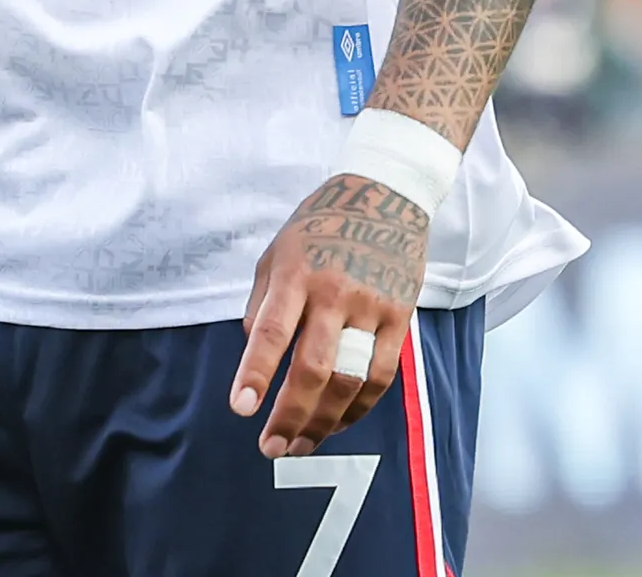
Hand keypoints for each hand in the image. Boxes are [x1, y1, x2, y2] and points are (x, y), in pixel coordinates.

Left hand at [228, 174, 427, 457]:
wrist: (384, 195)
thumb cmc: (318, 225)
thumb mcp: (276, 251)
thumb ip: (261, 301)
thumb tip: (253, 353)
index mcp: (295, 272)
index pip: (271, 330)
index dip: (255, 372)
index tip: (242, 409)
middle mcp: (333, 291)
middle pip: (313, 368)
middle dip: (289, 415)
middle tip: (270, 447)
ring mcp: (370, 306)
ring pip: (349, 382)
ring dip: (324, 422)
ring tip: (301, 445)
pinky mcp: (399, 318)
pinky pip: (380, 377)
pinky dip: (358, 408)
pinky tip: (338, 423)